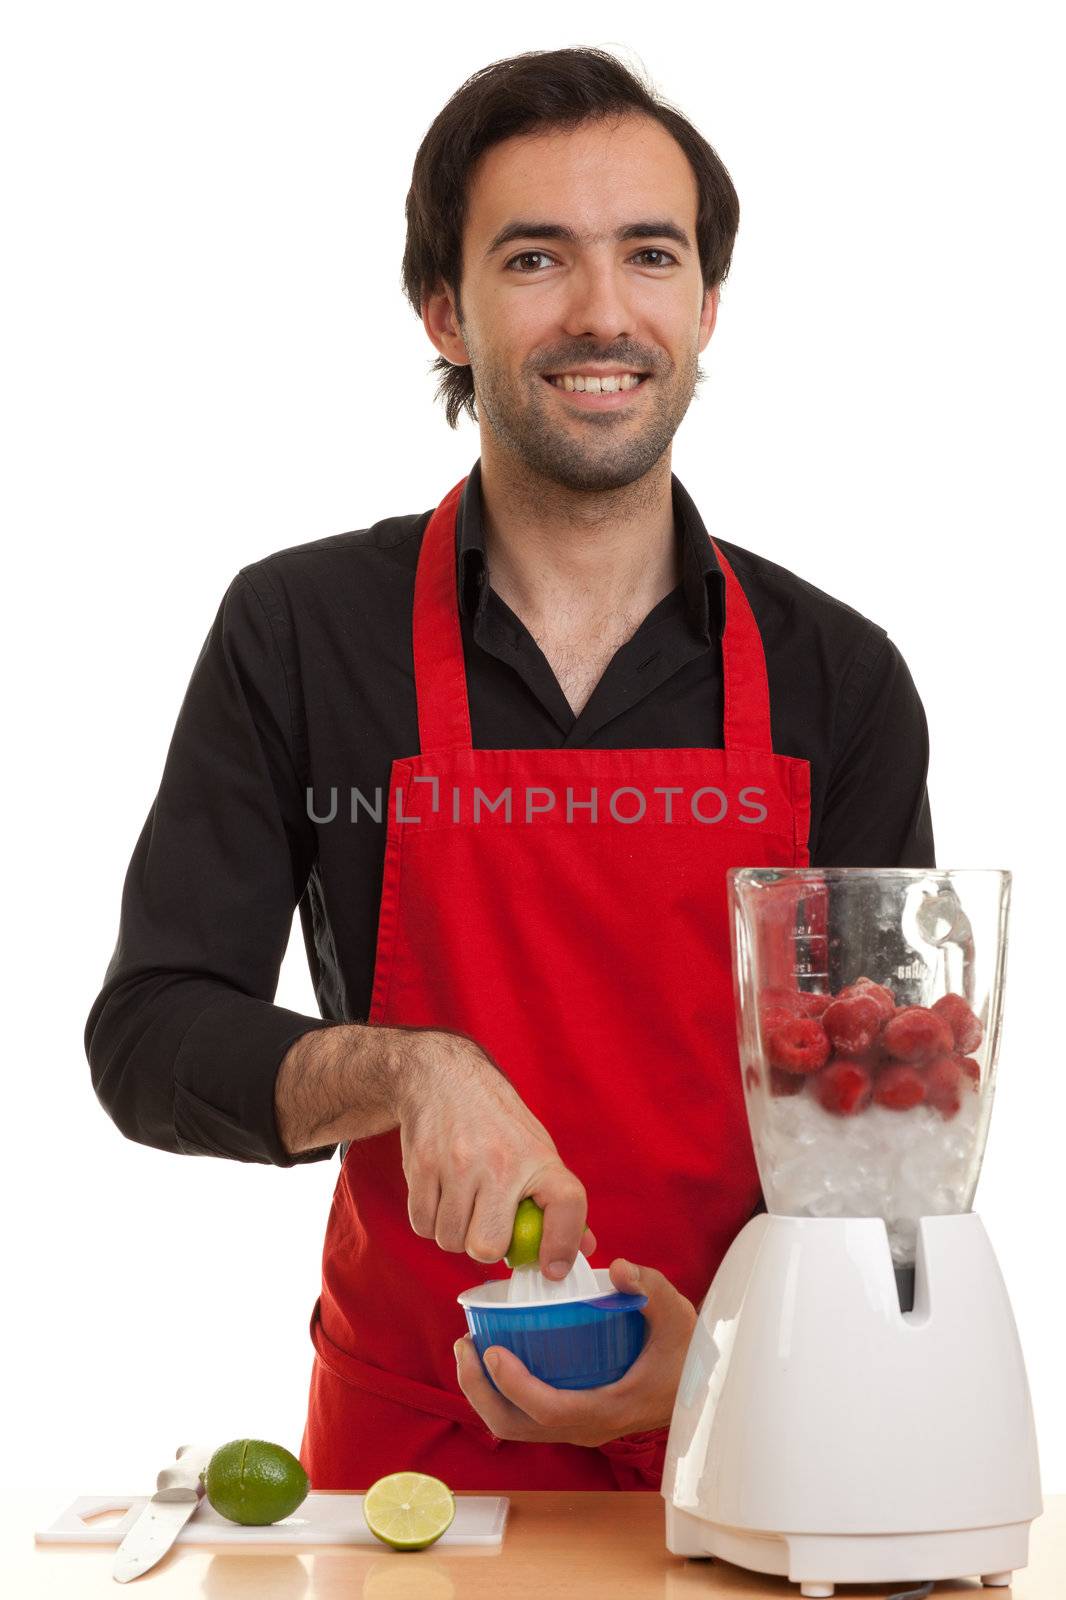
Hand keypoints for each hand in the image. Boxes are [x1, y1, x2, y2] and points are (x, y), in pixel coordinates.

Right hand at [391, 1028, 595, 1277]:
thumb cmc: (496, 1123)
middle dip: (485, 1246)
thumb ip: (557, 1200)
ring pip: (451, 1240)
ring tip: (462, 1204)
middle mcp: (499, 1162)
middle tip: (486, 1225)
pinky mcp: (421, 1166)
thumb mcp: (536, 1148)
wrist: (444, 1078)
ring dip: (455, 1233)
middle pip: (487, 1247)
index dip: (562, 1245)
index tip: (551, 1270)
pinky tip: (441, 1196)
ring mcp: (456, 1165)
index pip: (567, 1205)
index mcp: (538, 1157)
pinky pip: (422, 1225)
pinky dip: (430, 1222)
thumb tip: (583, 1247)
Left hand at [454, 1258, 696, 1446]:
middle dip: (481, 1391)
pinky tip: (493, 1355)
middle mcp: (586, 1428)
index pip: (548, 1411)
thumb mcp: (676, 1314)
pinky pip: (525, 1417)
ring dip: (484, 1393)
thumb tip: (617, 1267)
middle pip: (517, 1427)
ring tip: (469, 1348)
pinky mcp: (572, 1419)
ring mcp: (577, 1428)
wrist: (698, 1386)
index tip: (492, 1351)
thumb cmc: (686, 1352)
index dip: (514, 1387)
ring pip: (515, 1427)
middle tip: (465, 1344)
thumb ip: (649, 1288)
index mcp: (608, 1410)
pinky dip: (499, 1393)